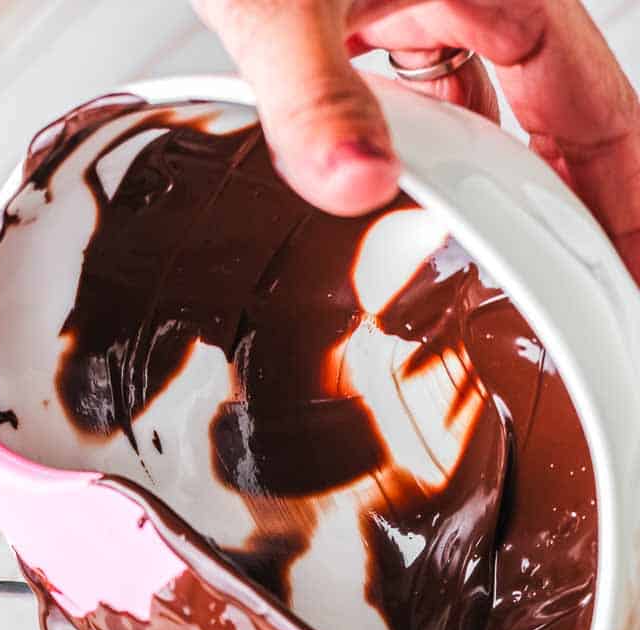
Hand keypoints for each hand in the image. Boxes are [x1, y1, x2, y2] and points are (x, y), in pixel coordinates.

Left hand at [195, 0, 639, 277]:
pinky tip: (404, 202)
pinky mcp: (363, 3)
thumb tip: (354, 182)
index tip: (633, 278)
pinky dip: (429, 149)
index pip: (596, 109)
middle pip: (557, 115)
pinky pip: (423, 88)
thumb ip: (315, 92)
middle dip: (575, 211)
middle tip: (590, 305)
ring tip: (513, 281)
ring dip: (502, 189)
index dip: (623, 201)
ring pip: (490, 106)